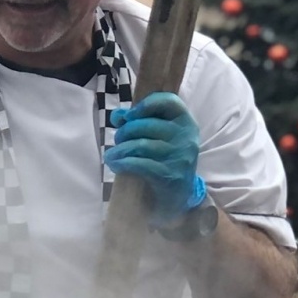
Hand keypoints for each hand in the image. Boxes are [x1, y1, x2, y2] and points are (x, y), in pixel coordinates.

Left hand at [105, 91, 202, 225]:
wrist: (179, 196)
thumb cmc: (166, 161)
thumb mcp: (159, 138)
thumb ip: (139, 122)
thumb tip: (117, 115)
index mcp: (185, 122)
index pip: (169, 101)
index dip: (146, 104)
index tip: (129, 116)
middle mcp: (186, 137)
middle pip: (146, 124)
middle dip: (125, 132)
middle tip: (118, 141)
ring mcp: (179, 156)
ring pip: (140, 145)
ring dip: (119, 150)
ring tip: (112, 155)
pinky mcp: (169, 174)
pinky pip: (139, 163)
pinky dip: (122, 163)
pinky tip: (115, 164)